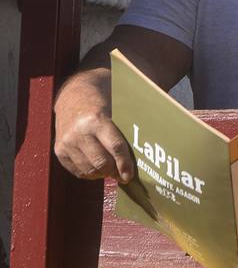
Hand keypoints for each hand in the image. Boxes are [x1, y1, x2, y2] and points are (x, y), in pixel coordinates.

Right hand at [54, 68, 133, 182]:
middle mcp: (79, 132)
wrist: (74, 94)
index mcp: (96, 119)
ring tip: (111, 170)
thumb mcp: (116, 105)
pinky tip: (97, 167)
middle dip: (114, 171)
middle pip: (101, 163)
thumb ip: (128, 125)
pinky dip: (89, 172)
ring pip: (89, 170)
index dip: (125, 163)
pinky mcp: (59, 150)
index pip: (115, 147)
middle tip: (123, 174)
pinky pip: (77, 171)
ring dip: (102, 174)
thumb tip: (148, 148)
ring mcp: (67, 142)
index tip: (130, 174)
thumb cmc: (103, 99)